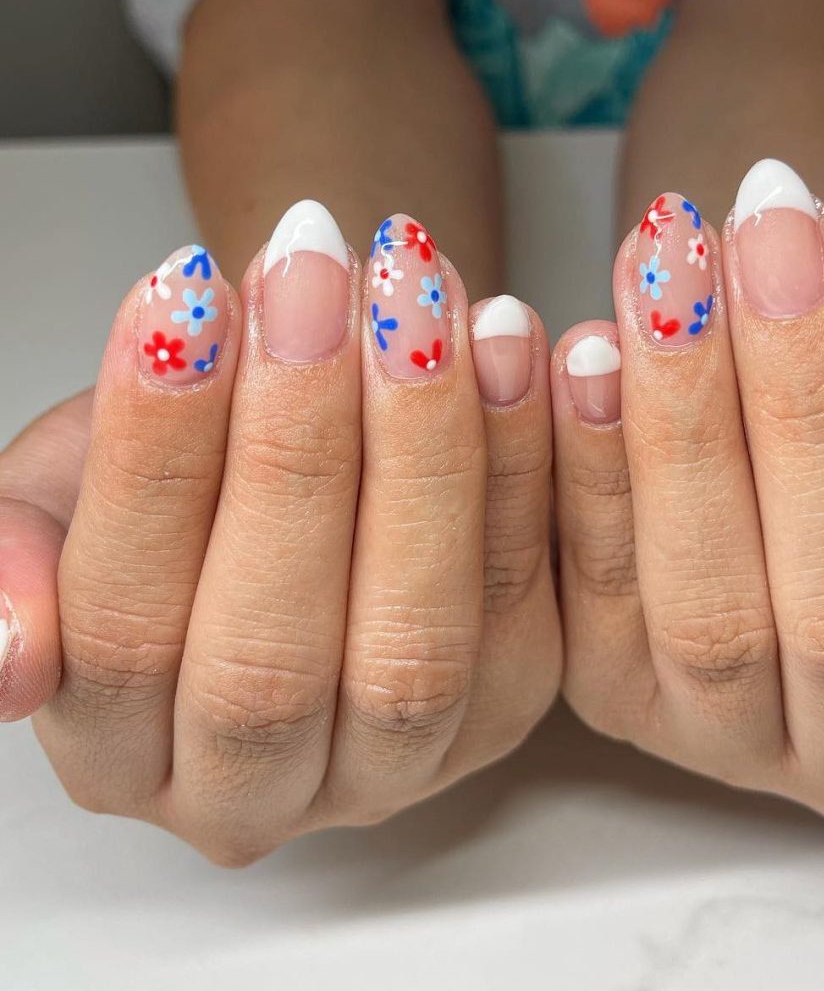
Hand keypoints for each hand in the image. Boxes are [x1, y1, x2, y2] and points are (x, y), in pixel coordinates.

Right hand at [1, 206, 558, 863]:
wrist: (298, 469)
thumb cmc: (180, 481)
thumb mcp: (62, 500)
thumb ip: (17, 561)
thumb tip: (13, 655)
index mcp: (117, 754)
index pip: (122, 631)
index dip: (154, 456)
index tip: (182, 291)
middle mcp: (254, 792)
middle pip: (273, 656)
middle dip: (295, 441)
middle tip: (310, 276)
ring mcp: (395, 767)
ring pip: (416, 640)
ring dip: (424, 447)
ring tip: (415, 295)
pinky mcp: (509, 708)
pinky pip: (528, 594)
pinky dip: (524, 458)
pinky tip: (506, 341)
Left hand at [553, 165, 823, 830]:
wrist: (797, 480)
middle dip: (808, 400)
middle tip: (777, 237)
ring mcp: (718, 740)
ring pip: (707, 603)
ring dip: (684, 418)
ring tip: (674, 267)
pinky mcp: (609, 695)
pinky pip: (586, 589)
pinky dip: (577, 463)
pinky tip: (581, 350)